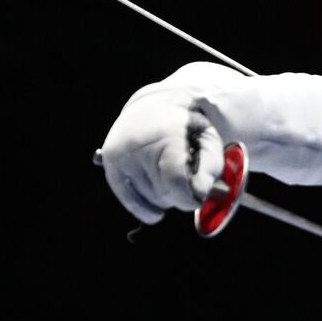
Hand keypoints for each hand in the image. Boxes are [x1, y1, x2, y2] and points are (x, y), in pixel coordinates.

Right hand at [99, 65, 232, 223]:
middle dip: (179, 196)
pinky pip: (128, 200)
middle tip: (184, 180)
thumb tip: (200, 194)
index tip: (197, 196)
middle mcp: (139, 147)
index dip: (190, 197)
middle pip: (164, 195)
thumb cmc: (186, 128)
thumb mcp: (208, 140)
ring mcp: (122, 157)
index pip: (175, 183)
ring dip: (165, 199)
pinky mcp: (111, 165)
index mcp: (167, 137)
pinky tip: (156, 213)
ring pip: (150, 200)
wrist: (153, 107)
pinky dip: (144, 209)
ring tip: (169, 179)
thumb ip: (210, 169)